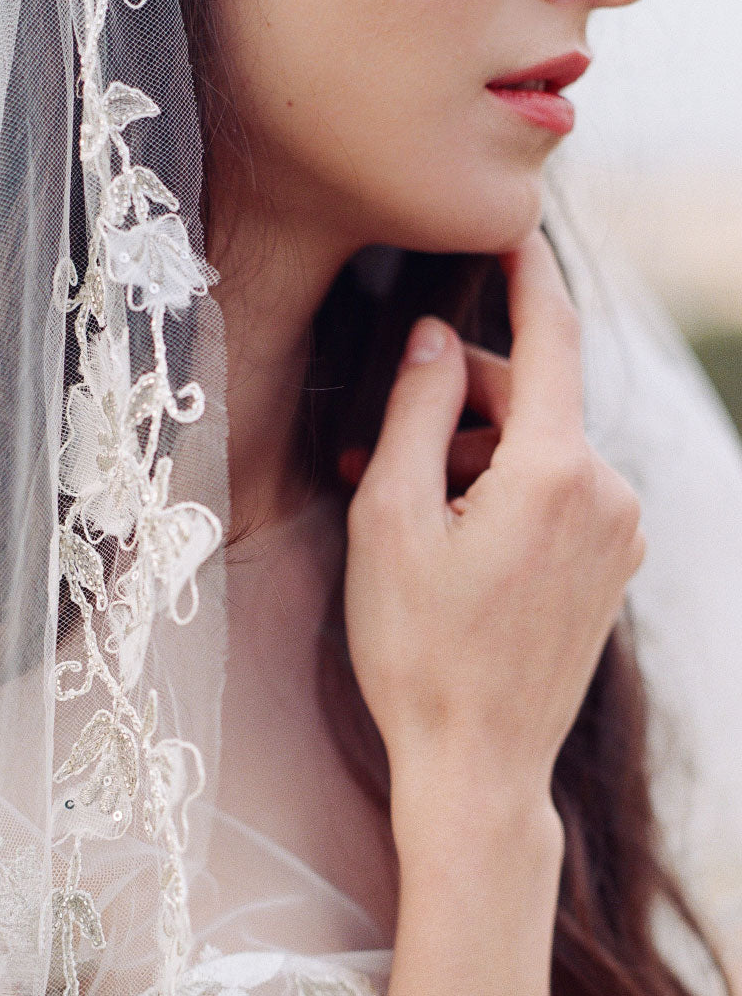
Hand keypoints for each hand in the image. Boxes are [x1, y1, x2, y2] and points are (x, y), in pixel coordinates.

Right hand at [345, 230, 644, 838]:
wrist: (478, 764)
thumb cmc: (420, 652)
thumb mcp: (391, 520)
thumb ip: (415, 412)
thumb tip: (432, 339)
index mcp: (556, 471)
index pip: (551, 336)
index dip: (526, 275)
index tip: (510, 231)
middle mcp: (608, 493)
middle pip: (533, 399)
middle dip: (457, 402)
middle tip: (375, 446)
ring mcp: (619, 535)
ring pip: (542, 451)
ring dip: (474, 457)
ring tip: (404, 511)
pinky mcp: (613, 569)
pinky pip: (560, 497)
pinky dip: (507, 495)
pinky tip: (452, 538)